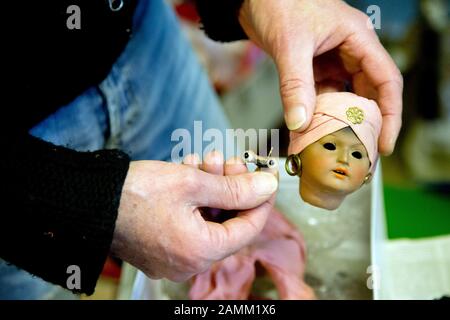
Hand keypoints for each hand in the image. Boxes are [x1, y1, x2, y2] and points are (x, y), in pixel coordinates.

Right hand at [110, 158, 277, 281]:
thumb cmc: (136, 193)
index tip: (264, 177)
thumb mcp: (192, 183)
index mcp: (201, 251)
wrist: (88, 201)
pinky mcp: (161, 249)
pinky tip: (189, 174)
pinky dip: (194, 201)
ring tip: (204, 161)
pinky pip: (190, 225)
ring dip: (211, 189)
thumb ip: (236, 188)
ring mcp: (174, 258)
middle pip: (227, 223)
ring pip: (208, 221)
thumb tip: (267, 187)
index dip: (261, 199)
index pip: (249, 227)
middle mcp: (189, 262)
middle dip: (230, 187)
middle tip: (228, 161)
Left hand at [238, 0, 402, 154]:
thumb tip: (299, 123)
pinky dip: (316, 112)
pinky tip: (311, 130)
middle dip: (364, 124)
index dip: (390, 114)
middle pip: (367, 93)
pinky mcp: (311, 66)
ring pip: (341, 96)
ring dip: (337, 120)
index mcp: (357, 38)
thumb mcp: (290, 44)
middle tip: (361, 153)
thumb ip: (295, 84)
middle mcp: (348, 50)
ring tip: (336, 146)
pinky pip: (319, 94)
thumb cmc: (278, 2)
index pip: (386, 80)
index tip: (384, 142)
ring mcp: (330, 59)